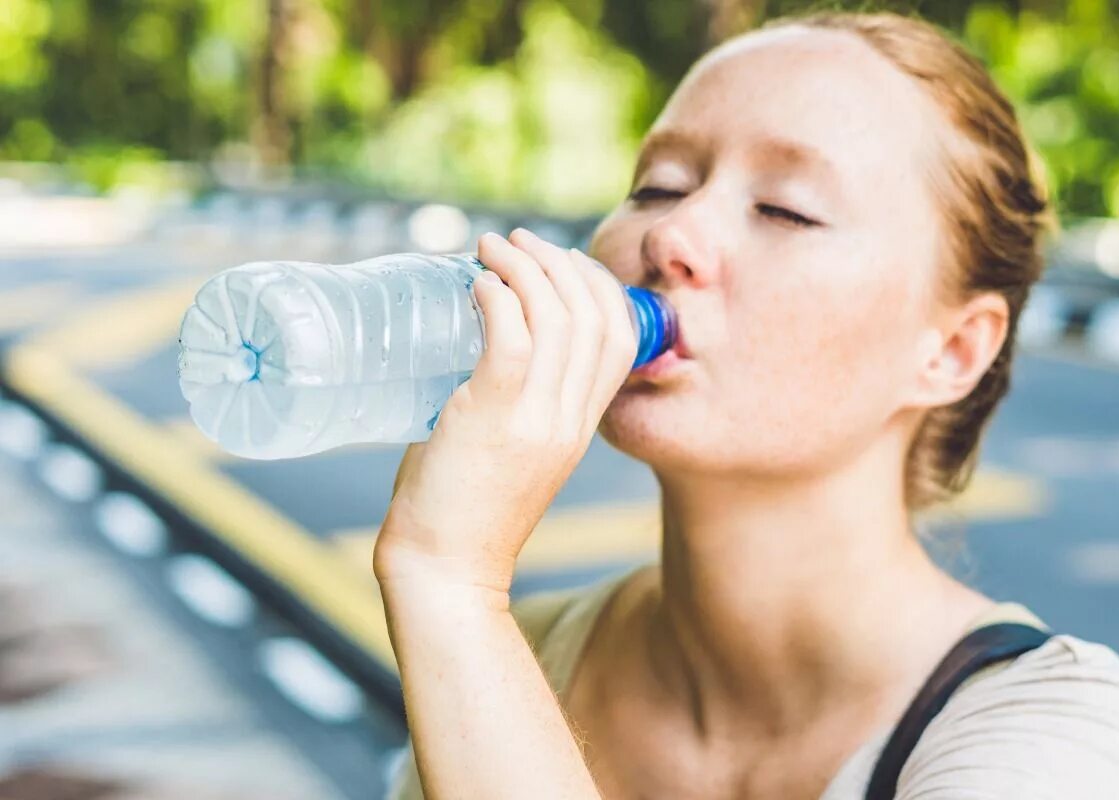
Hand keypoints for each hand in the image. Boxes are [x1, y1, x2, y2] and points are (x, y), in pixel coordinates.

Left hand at [374, 228, 637, 596]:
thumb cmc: (464, 512)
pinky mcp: (494, 418)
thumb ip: (517, 406)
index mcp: (581, 426)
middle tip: (514, 241)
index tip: (558, 260)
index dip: (596, 286)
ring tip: (488, 246)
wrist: (447, 571)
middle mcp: (570, 418)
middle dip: (557, 262)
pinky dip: (497, 297)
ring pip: (554, 318)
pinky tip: (476, 283)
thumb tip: (485, 349)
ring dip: (522, 268)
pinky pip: (511, 338)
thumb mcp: (515, 454)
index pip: (618, 337)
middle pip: (591, 316)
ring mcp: (537, 419)